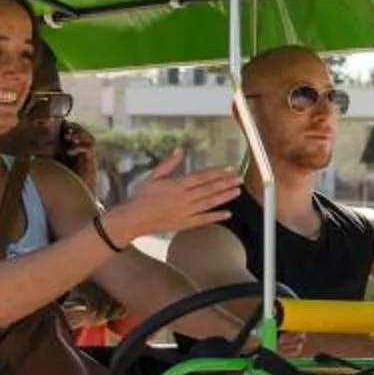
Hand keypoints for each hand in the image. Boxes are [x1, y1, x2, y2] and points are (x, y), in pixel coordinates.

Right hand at [111, 150, 242, 239]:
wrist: (134, 219)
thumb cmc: (142, 197)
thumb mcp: (153, 177)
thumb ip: (168, 164)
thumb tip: (179, 150)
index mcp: (176, 185)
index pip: (201, 177)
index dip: (216, 173)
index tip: (229, 169)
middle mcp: (183, 198)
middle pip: (208, 189)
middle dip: (225, 183)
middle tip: (239, 179)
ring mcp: (185, 212)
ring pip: (209, 203)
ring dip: (224, 197)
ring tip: (237, 192)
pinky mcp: (185, 223)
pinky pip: (203, 220)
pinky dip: (216, 217)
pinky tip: (228, 213)